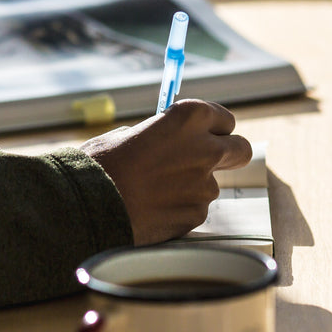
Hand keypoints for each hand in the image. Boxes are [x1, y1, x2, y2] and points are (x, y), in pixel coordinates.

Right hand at [79, 99, 251, 245]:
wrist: (90, 203)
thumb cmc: (103, 162)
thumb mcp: (130, 133)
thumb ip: (160, 134)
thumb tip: (169, 141)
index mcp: (189, 117)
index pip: (224, 118)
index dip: (212, 128)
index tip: (202, 134)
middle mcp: (206, 148)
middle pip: (240, 149)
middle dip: (229, 154)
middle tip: (206, 160)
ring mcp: (205, 184)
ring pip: (211, 183)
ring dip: (193, 186)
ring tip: (156, 191)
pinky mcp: (198, 214)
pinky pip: (195, 208)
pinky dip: (179, 209)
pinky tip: (153, 208)